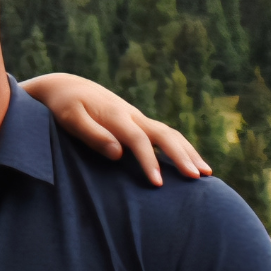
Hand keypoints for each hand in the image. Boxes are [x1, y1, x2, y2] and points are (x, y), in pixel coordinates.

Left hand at [20, 73, 210, 185]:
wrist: (67, 86)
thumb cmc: (64, 106)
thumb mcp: (70, 119)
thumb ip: (92, 135)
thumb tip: (118, 154)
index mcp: (116, 116)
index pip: (138, 141)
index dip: (149, 162)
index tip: (158, 184)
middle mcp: (132, 116)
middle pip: (165, 135)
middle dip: (182, 156)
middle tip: (198, 177)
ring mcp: (137, 118)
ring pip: (170, 133)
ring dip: (188, 152)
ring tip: (206, 173)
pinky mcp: (138, 122)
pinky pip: (165, 135)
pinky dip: (181, 148)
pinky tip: (190, 163)